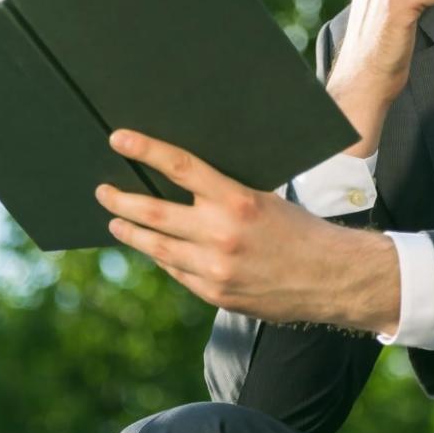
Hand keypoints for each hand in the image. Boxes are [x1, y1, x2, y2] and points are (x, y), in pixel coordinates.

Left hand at [94, 128, 401, 333]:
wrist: (331, 278)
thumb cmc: (300, 230)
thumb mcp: (266, 198)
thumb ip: (226, 193)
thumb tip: (184, 178)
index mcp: (238, 201)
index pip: (181, 167)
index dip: (145, 150)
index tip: (119, 138)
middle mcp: (222, 235)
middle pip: (155, 213)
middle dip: (122, 200)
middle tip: (102, 190)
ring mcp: (215, 269)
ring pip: (157, 247)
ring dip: (131, 231)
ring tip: (116, 220)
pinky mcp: (215, 294)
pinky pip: (177, 272)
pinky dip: (162, 257)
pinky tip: (152, 248)